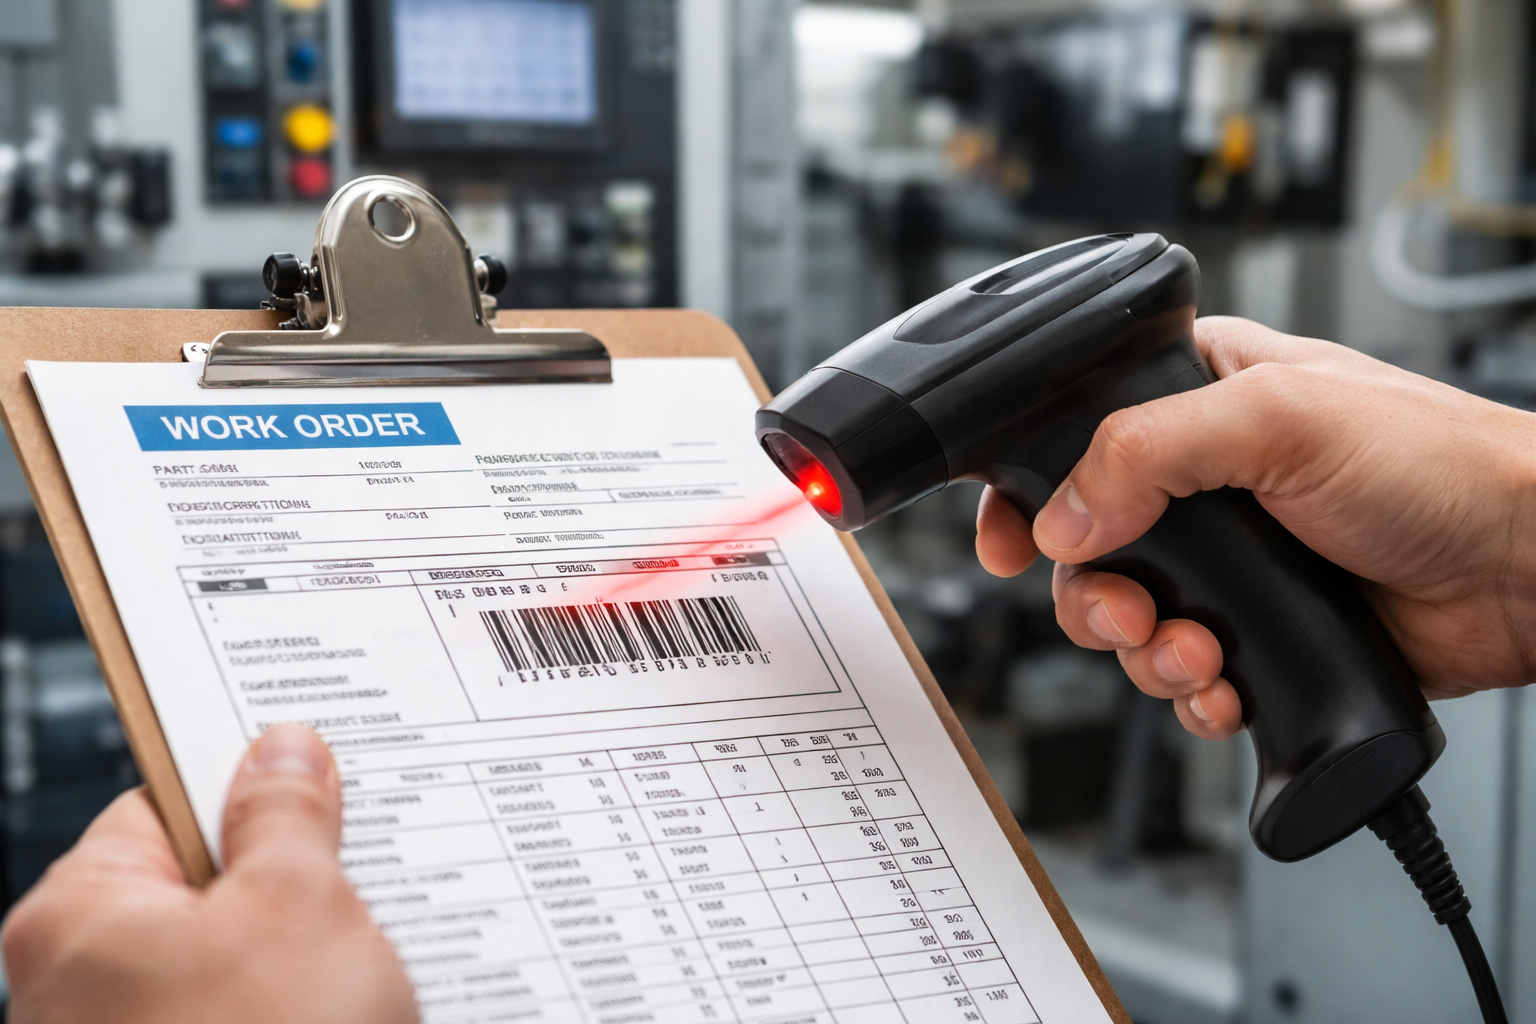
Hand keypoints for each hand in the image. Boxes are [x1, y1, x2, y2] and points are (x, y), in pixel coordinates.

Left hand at [1, 725, 416, 1023]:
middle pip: (196, 890)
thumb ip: (287, 815)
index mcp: (76, 917)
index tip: (317, 774)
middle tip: (363, 867)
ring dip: (301, 955)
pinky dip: (293, 1013)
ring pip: (225, 969)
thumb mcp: (300, 905)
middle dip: (288, 877)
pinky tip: (354, 1016)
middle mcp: (73, 991)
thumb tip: (282, 751)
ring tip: (371, 955)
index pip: (162, 805)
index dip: (247, 782)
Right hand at [976, 316, 1535, 739]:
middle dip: (1096, 598)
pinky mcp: (1258, 632)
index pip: (1069, 439)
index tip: (1013, 544)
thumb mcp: (1281, 419)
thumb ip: (1149, 449)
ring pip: (1128, 624)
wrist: (1527, 571)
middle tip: (1131, 612)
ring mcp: (1230, 564)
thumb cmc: (1439, 465)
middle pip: (1085, 551)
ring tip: (1204, 653)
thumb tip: (1062, 517)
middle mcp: (1201, 483)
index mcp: (1195, 399)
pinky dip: (1193, 695)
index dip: (1027, 495)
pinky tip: (1231, 685)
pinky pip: (1183, 679)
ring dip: (1150, 655)